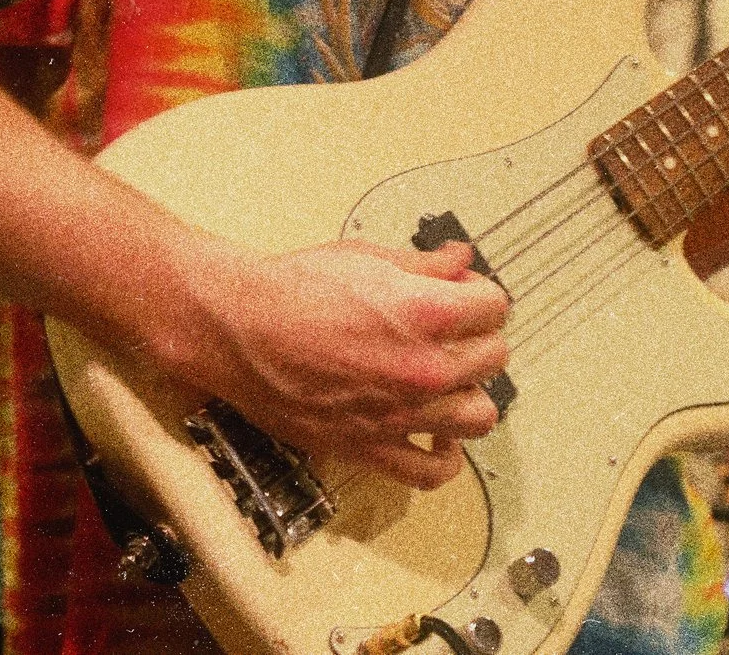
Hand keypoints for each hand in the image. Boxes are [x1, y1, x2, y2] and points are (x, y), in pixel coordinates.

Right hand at [166, 239, 509, 488]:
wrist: (232, 325)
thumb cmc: (289, 286)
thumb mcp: (360, 256)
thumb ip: (421, 264)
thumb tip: (461, 261)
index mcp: (427, 312)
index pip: (495, 305)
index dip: (477, 293)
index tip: (459, 294)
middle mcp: (426, 367)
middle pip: (494, 356)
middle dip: (474, 336)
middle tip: (445, 330)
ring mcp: (403, 413)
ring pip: (479, 414)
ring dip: (467, 393)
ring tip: (443, 379)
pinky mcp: (373, 446)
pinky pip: (433, 471)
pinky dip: (445, 457)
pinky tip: (435, 433)